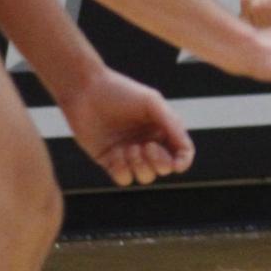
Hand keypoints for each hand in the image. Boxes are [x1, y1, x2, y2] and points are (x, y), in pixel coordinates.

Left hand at [61, 68, 195, 186]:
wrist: (85, 91)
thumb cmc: (120, 92)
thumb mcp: (152, 103)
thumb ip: (172, 125)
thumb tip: (185, 153)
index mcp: (162, 129)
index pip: (181, 152)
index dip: (183, 162)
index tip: (178, 166)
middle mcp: (147, 143)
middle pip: (163, 168)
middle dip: (159, 162)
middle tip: (147, 147)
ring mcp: (129, 154)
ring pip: (145, 177)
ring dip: (140, 166)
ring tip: (128, 148)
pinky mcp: (110, 161)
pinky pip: (124, 179)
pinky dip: (122, 170)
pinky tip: (115, 153)